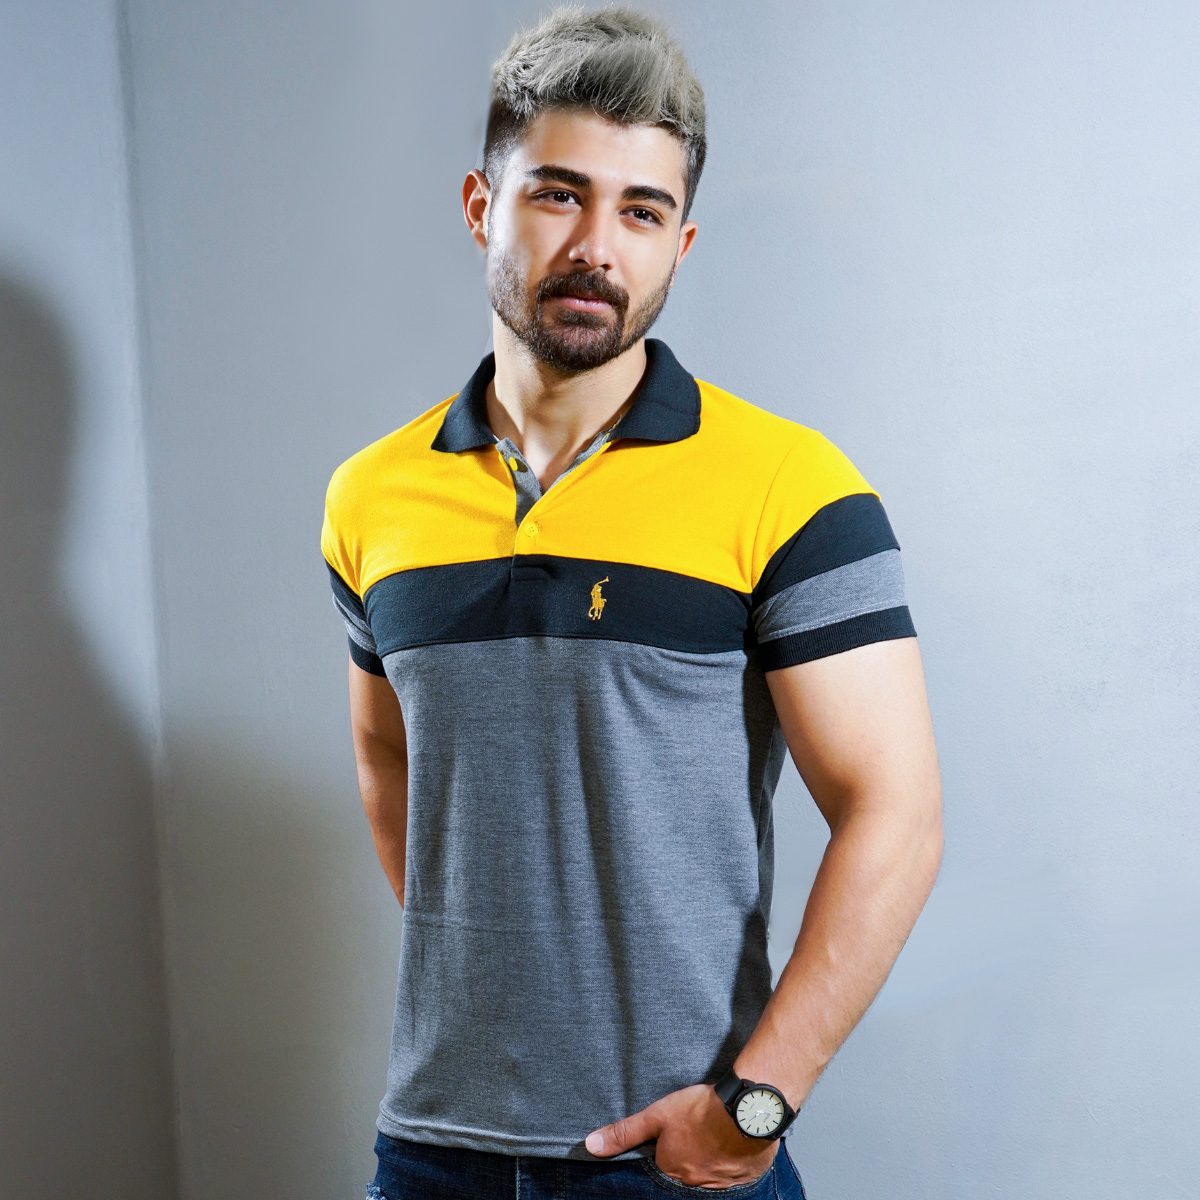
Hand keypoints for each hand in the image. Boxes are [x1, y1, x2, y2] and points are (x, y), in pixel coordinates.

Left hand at [585, 1083, 777, 1188]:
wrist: (747, 1111)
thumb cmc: (700, 1111)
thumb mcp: (657, 1115)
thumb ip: (625, 1132)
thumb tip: (591, 1146)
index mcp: (670, 1169)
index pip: (662, 1164)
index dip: (668, 1148)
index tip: (676, 1136)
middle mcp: (692, 1183)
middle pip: (685, 1172)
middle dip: (688, 1156)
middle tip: (697, 1135)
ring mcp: (719, 1184)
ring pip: (708, 1175)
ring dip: (709, 1161)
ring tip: (713, 1137)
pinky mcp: (742, 1179)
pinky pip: (731, 1177)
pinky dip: (729, 1164)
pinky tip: (732, 1146)